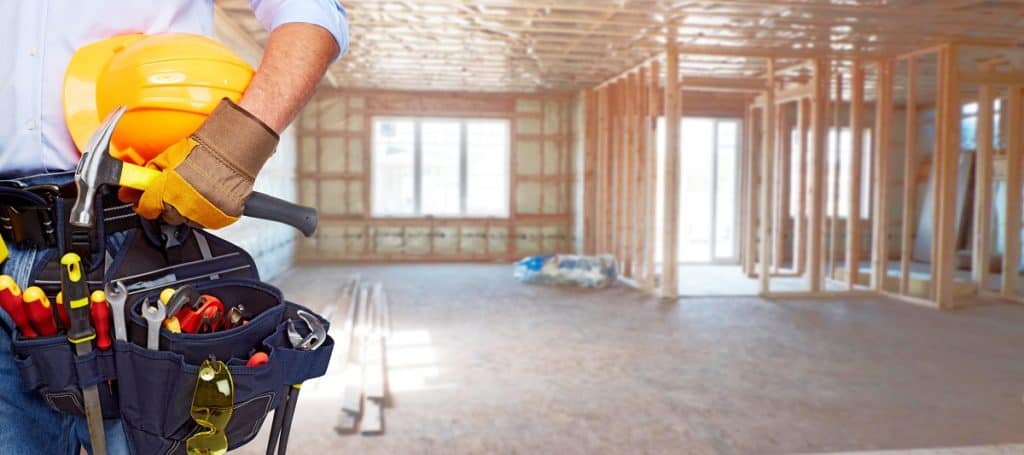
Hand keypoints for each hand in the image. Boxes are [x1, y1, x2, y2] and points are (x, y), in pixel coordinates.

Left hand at [120, 99, 277, 227]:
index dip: (145, 202)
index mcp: (167, 193)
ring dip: (188, 209)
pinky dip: (207, 212)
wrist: (234, 151)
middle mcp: (185, 208)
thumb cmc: (204, 150)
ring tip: (197, 190)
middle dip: (168, 205)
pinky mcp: (223, 218)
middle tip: (177, 190)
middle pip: (168, 217)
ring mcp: (205, 215)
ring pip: (189, 221)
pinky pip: (209, 221)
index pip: (147, 208)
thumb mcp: (167, 158)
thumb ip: (147, 176)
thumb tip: (131, 187)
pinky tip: (210, 196)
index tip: (146, 198)